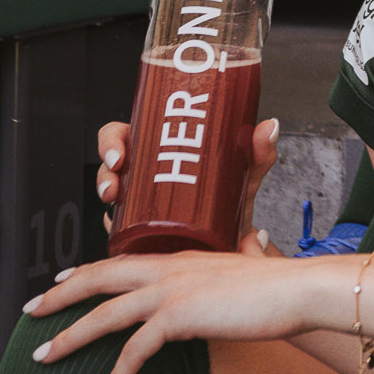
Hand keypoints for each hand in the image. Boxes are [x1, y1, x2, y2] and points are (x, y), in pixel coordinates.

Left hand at [24, 244, 314, 373]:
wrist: (301, 289)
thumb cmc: (282, 285)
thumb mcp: (252, 267)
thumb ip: (242, 259)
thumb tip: (253, 245)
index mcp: (181, 258)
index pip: (120, 260)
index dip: (86, 271)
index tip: (60, 281)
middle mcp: (169, 269)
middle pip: (98, 279)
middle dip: (59, 298)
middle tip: (30, 313)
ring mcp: (173, 291)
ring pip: (105, 314)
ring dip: (70, 337)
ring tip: (44, 358)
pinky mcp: (182, 316)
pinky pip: (136, 350)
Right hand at [94, 113, 280, 253]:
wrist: (238, 245)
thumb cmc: (233, 204)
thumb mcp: (245, 176)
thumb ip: (258, 154)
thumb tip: (268, 127)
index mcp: (160, 152)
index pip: (126, 135)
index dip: (112, 140)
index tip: (119, 152)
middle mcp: (145, 176)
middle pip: (111, 164)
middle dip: (105, 170)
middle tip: (115, 177)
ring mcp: (140, 205)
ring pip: (110, 194)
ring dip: (105, 194)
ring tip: (114, 200)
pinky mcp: (141, 233)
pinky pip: (117, 228)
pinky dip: (113, 227)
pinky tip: (117, 226)